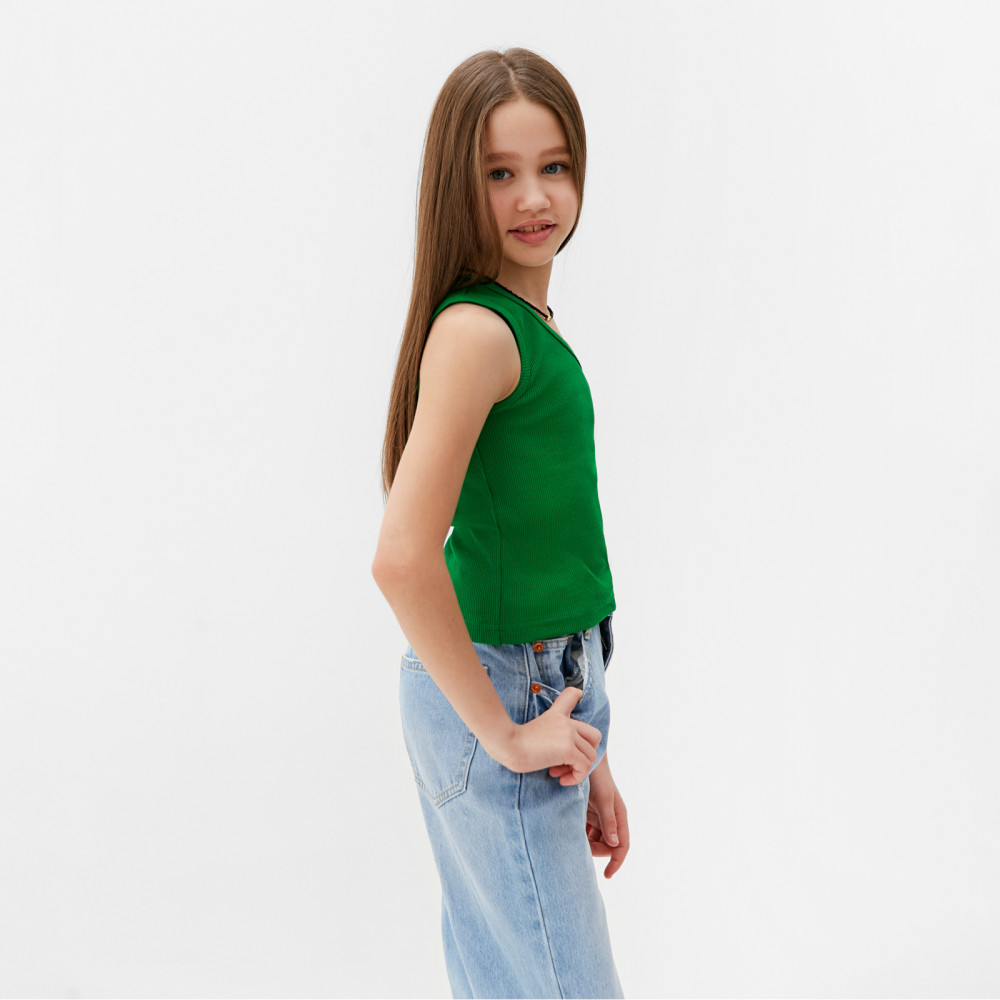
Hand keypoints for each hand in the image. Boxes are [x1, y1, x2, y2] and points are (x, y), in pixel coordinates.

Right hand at [486, 686, 601, 785]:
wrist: (507, 744)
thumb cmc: (513, 742)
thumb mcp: (529, 728)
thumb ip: (544, 729)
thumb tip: (551, 748)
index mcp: (557, 715)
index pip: (573, 695)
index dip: (577, 698)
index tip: (574, 709)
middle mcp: (567, 723)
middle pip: (594, 736)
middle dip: (586, 753)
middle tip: (566, 763)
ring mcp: (569, 735)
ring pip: (591, 756)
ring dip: (577, 769)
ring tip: (558, 772)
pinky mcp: (568, 750)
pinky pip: (584, 767)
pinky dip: (576, 778)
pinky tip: (560, 780)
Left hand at [550, 752, 628, 877]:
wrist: (584, 759)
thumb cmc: (597, 777)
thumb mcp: (603, 799)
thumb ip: (608, 821)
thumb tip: (614, 845)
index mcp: (619, 816)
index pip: (622, 846)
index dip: (616, 862)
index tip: (607, 875)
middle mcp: (610, 818)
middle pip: (606, 846)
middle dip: (596, 851)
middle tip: (580, 849)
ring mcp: (598, 815)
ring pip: (594, 839)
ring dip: (586, 843)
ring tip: (572, 839)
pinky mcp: (586, 811)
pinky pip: (584, 830)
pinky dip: (578, 834)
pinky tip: (568, 831)